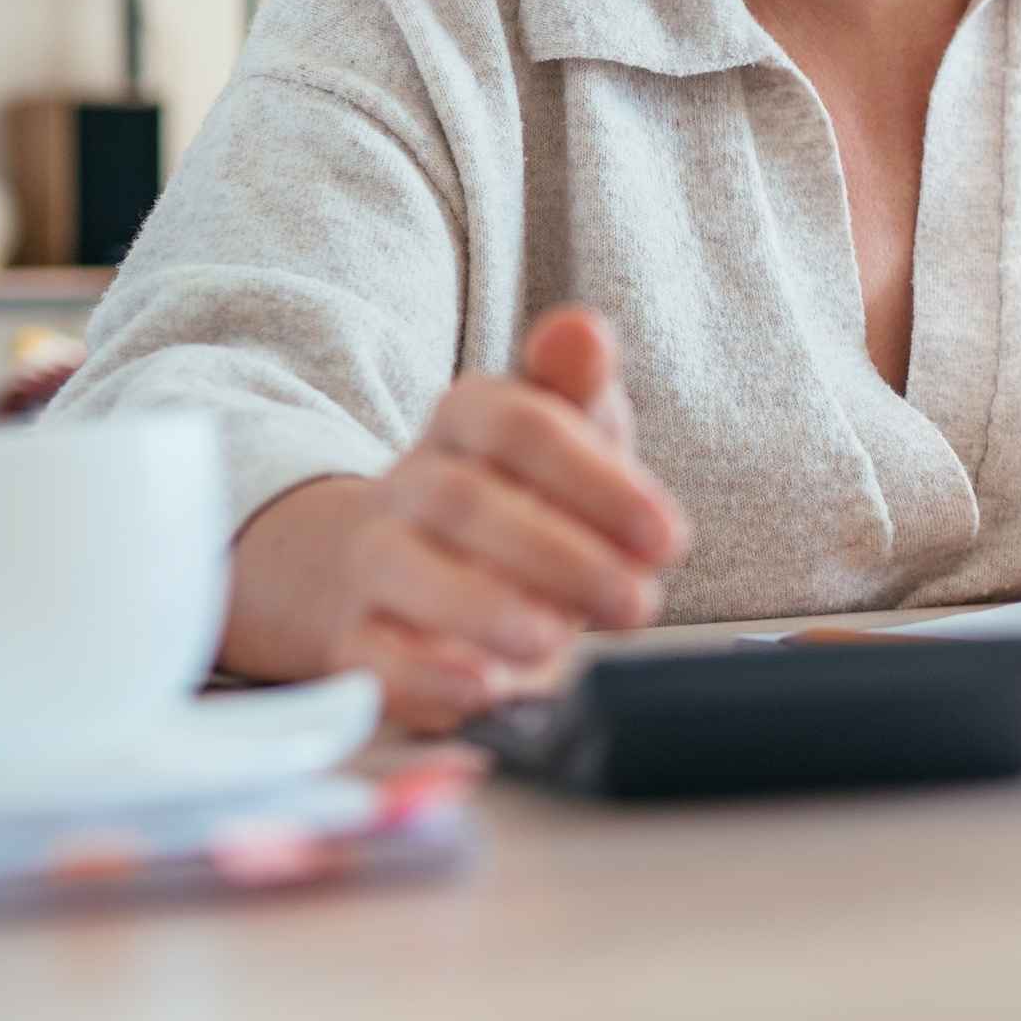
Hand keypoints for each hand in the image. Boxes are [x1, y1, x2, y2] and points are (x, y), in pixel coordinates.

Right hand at [226, 306, 690, 731]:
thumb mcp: (560, 434)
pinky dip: (422, 677)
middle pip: (467, 501)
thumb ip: (578, 389)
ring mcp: (373, 559)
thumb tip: (583, 331)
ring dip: (483, 608)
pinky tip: (481, 690)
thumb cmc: (513, 495)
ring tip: (552, 641)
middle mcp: (412, 481)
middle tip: (636, 602)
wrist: (394, 563)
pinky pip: (369, 656)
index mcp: (468, 415)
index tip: (668, 537)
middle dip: (558, 554)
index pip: (521, 425)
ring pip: (405, 569)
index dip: (597, 480)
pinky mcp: (353, 640)